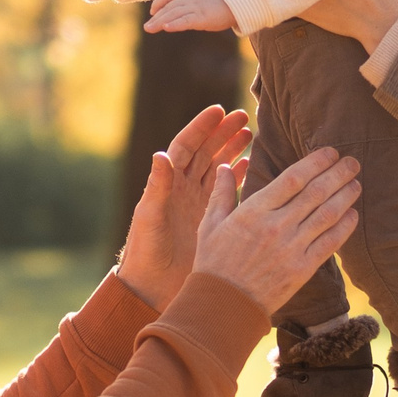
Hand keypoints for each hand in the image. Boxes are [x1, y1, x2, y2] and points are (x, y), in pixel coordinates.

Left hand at [116, 106, 252, 309]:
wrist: (152, 285)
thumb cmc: (145, 251)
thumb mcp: (150, 217)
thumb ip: (157, 187)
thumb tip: (160, 155)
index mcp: (168, 183)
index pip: (186, 146)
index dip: (202, 128)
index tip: (220, 111)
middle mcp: (183, 188)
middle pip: (206, 152)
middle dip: (223, 133)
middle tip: (244, 117)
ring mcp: (197, 202)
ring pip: (218, 168)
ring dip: (233, 151)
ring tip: (252, 134)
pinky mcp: (210, 218)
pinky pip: (226, 191)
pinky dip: (238, 177)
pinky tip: (252, 166)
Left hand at [145, 0, 236, 32]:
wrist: (240, 0)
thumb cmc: (224, 1)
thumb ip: (193, 2)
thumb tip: (186, 11)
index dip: (159, 2)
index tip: (153, 11)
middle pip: (169, 7)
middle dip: (157, 17)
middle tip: (146, 27)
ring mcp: (196, 6)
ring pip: (174, 14)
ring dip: (160, 22)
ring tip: (150, 29)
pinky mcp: (202, 16)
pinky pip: (186, 20)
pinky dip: (175, 24)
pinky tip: (166, 28)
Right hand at [191, 147, 361, 312]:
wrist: (223, 305)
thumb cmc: (213, 263)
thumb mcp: (211, 224)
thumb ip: (221, 193)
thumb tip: (225, 166)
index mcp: (254, 211)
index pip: (293, 178)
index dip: (316, 162)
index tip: (330, 153)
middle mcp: (276, 227)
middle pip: (316, 192)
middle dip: (338, 174)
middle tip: (353, 162)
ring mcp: (291, 249)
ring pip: (327, 215)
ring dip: (346, 196)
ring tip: (357, 183)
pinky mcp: (302, 269)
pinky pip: (329, 244)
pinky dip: (344, 227)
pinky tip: (353, 215)